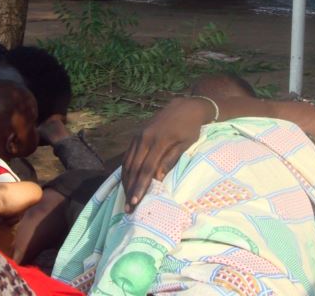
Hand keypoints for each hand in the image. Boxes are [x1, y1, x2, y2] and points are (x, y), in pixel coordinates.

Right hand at [121, 97, 212, 211]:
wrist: (184, 106)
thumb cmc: (190, 128)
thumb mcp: (185, 144)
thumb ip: (170, 159)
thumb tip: (158, 178)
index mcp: (159, 141)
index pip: (146, 169)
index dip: (140, 186)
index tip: (135, 202)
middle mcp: (144, 138)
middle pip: (134, 168)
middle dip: (130, 189)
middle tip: (128, 208)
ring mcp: (138, 136)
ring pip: (128, 163)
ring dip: (125, 182)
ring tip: (125, 199)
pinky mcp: (136, 136)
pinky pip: (128, 156)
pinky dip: (126, 170)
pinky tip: (126, 182)